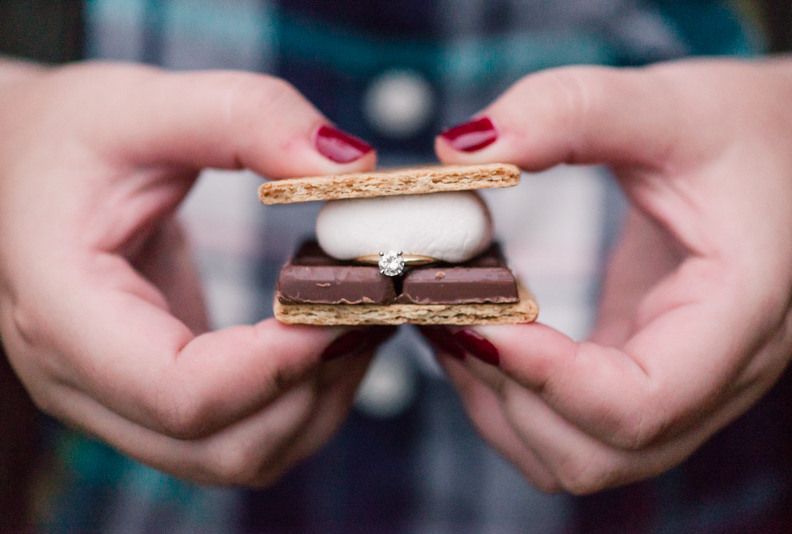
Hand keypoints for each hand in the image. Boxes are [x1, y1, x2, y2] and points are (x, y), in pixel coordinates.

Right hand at [0, 60, 387, 485]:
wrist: (18, 169)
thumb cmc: (68, 138)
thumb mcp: (144, 103)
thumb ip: (248, 118)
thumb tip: (352, 169)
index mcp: (62, 312)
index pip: (181, 393)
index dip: (281, 362)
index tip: (349, 298)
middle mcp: (83, 382)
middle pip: (223, 446)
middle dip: (315, 386)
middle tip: (372, 307)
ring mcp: (119, 401)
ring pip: (240, 456)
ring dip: (317, 402)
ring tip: (360, 320)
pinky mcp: (156, 396)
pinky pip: (241, 434)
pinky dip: (301, 400)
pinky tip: (329, 336)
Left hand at [425, 58, 791, 492]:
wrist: (780, 154)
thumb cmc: (738, 132)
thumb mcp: (665, 104)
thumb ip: (569, 112)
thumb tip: (461, 150)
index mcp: (740, 311)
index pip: (646, 401)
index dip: (549, 377)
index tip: (475, 316)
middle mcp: (716, 373)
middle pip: (600, 451)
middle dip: (508, 392)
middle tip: (449, 312)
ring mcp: (679, 387)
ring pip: (576, 458)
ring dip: (498, 405)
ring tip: (450, 326)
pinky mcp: (638, 374)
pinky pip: (567, 430)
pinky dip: (507, 400)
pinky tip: (473, 338)